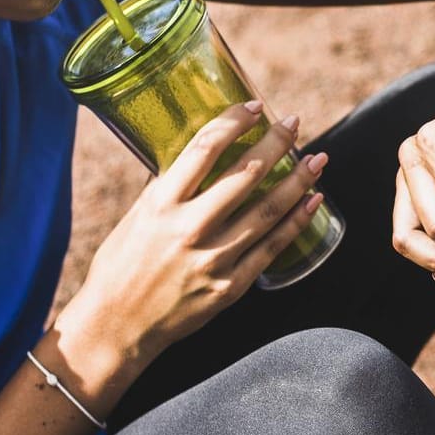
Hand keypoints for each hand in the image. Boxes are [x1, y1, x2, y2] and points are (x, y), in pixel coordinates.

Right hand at [62, 101, 326, 365]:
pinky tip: (313, 201)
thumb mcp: (135, 218)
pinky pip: (272, 248)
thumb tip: (192, 155)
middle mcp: (189, 228)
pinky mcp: (230, 287)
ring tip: (317, 159)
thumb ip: (165, 187)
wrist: (116, 328)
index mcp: (161, 204)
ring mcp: (213, 260)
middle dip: (277, 143)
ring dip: (299, 180)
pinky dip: (297, 221)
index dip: (235, 121)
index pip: (205, 149)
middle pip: (246, 174)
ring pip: (269, 210)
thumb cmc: (120, 268)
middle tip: (294, 123)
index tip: (253, 106)